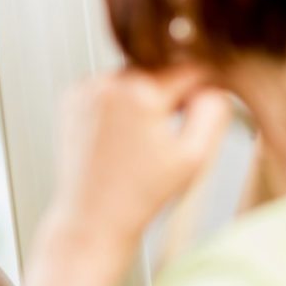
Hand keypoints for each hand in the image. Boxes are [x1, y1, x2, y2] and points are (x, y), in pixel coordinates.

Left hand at [47, 66, 231, 246]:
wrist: (92, 217)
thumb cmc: (142, 194)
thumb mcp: (195, 156)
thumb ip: (214, 109)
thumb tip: (214, 80)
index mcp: (140, 92)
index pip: (191, 67)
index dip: (205, 89)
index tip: (204, 112)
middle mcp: (108, 82)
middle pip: (160, 69)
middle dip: (172, 93)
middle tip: (168, 134)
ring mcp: (85, 88)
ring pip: (134, 75)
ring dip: (145, 96)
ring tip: (142, 140)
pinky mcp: (71, 98)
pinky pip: (110, 86)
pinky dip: (121, 102)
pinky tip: (121, 136)